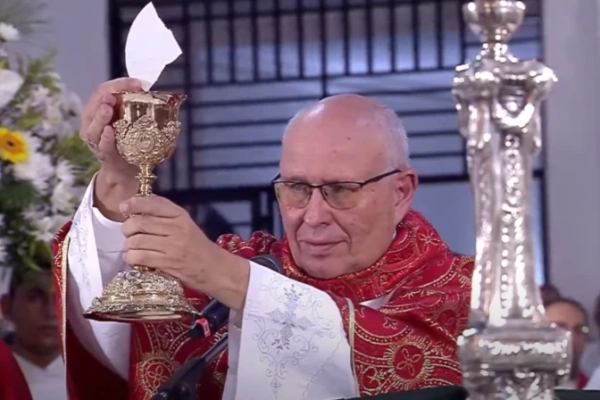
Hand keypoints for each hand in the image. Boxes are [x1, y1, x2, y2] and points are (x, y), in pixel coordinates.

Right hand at [82, 78, 141, 183]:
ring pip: (94, 126)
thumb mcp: (135, 122)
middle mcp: (94, 122)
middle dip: (104, 98)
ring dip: (101, 116)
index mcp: (102, 109)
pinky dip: (106, 139)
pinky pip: (103, 146)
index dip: (119, 84)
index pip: (106, 90)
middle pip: (95, 105)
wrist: (128, 171)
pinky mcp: (105, 155)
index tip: (138, 83)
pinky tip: (109, 131)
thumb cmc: (131, 141)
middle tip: (112, 95)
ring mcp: (97, 140)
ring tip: (108, 108)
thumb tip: (170, 99)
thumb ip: (144, 109)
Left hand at [119, 196, 249, 310]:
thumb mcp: (184, 222)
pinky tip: (134, 258)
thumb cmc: (196, 244)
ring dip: (129, 245)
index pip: (152, 203)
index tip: (124, 208)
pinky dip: (131, 258)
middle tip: (129, 233)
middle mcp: (175, 228)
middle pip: (140, 223)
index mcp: (179, 215)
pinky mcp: (167, 263)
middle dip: (127, 228)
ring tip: (132, 247)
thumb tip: (138, 202)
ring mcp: (171, 247)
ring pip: (136, 241)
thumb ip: (164, 213)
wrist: (212, 268)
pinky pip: (139, 257)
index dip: (134, 204)